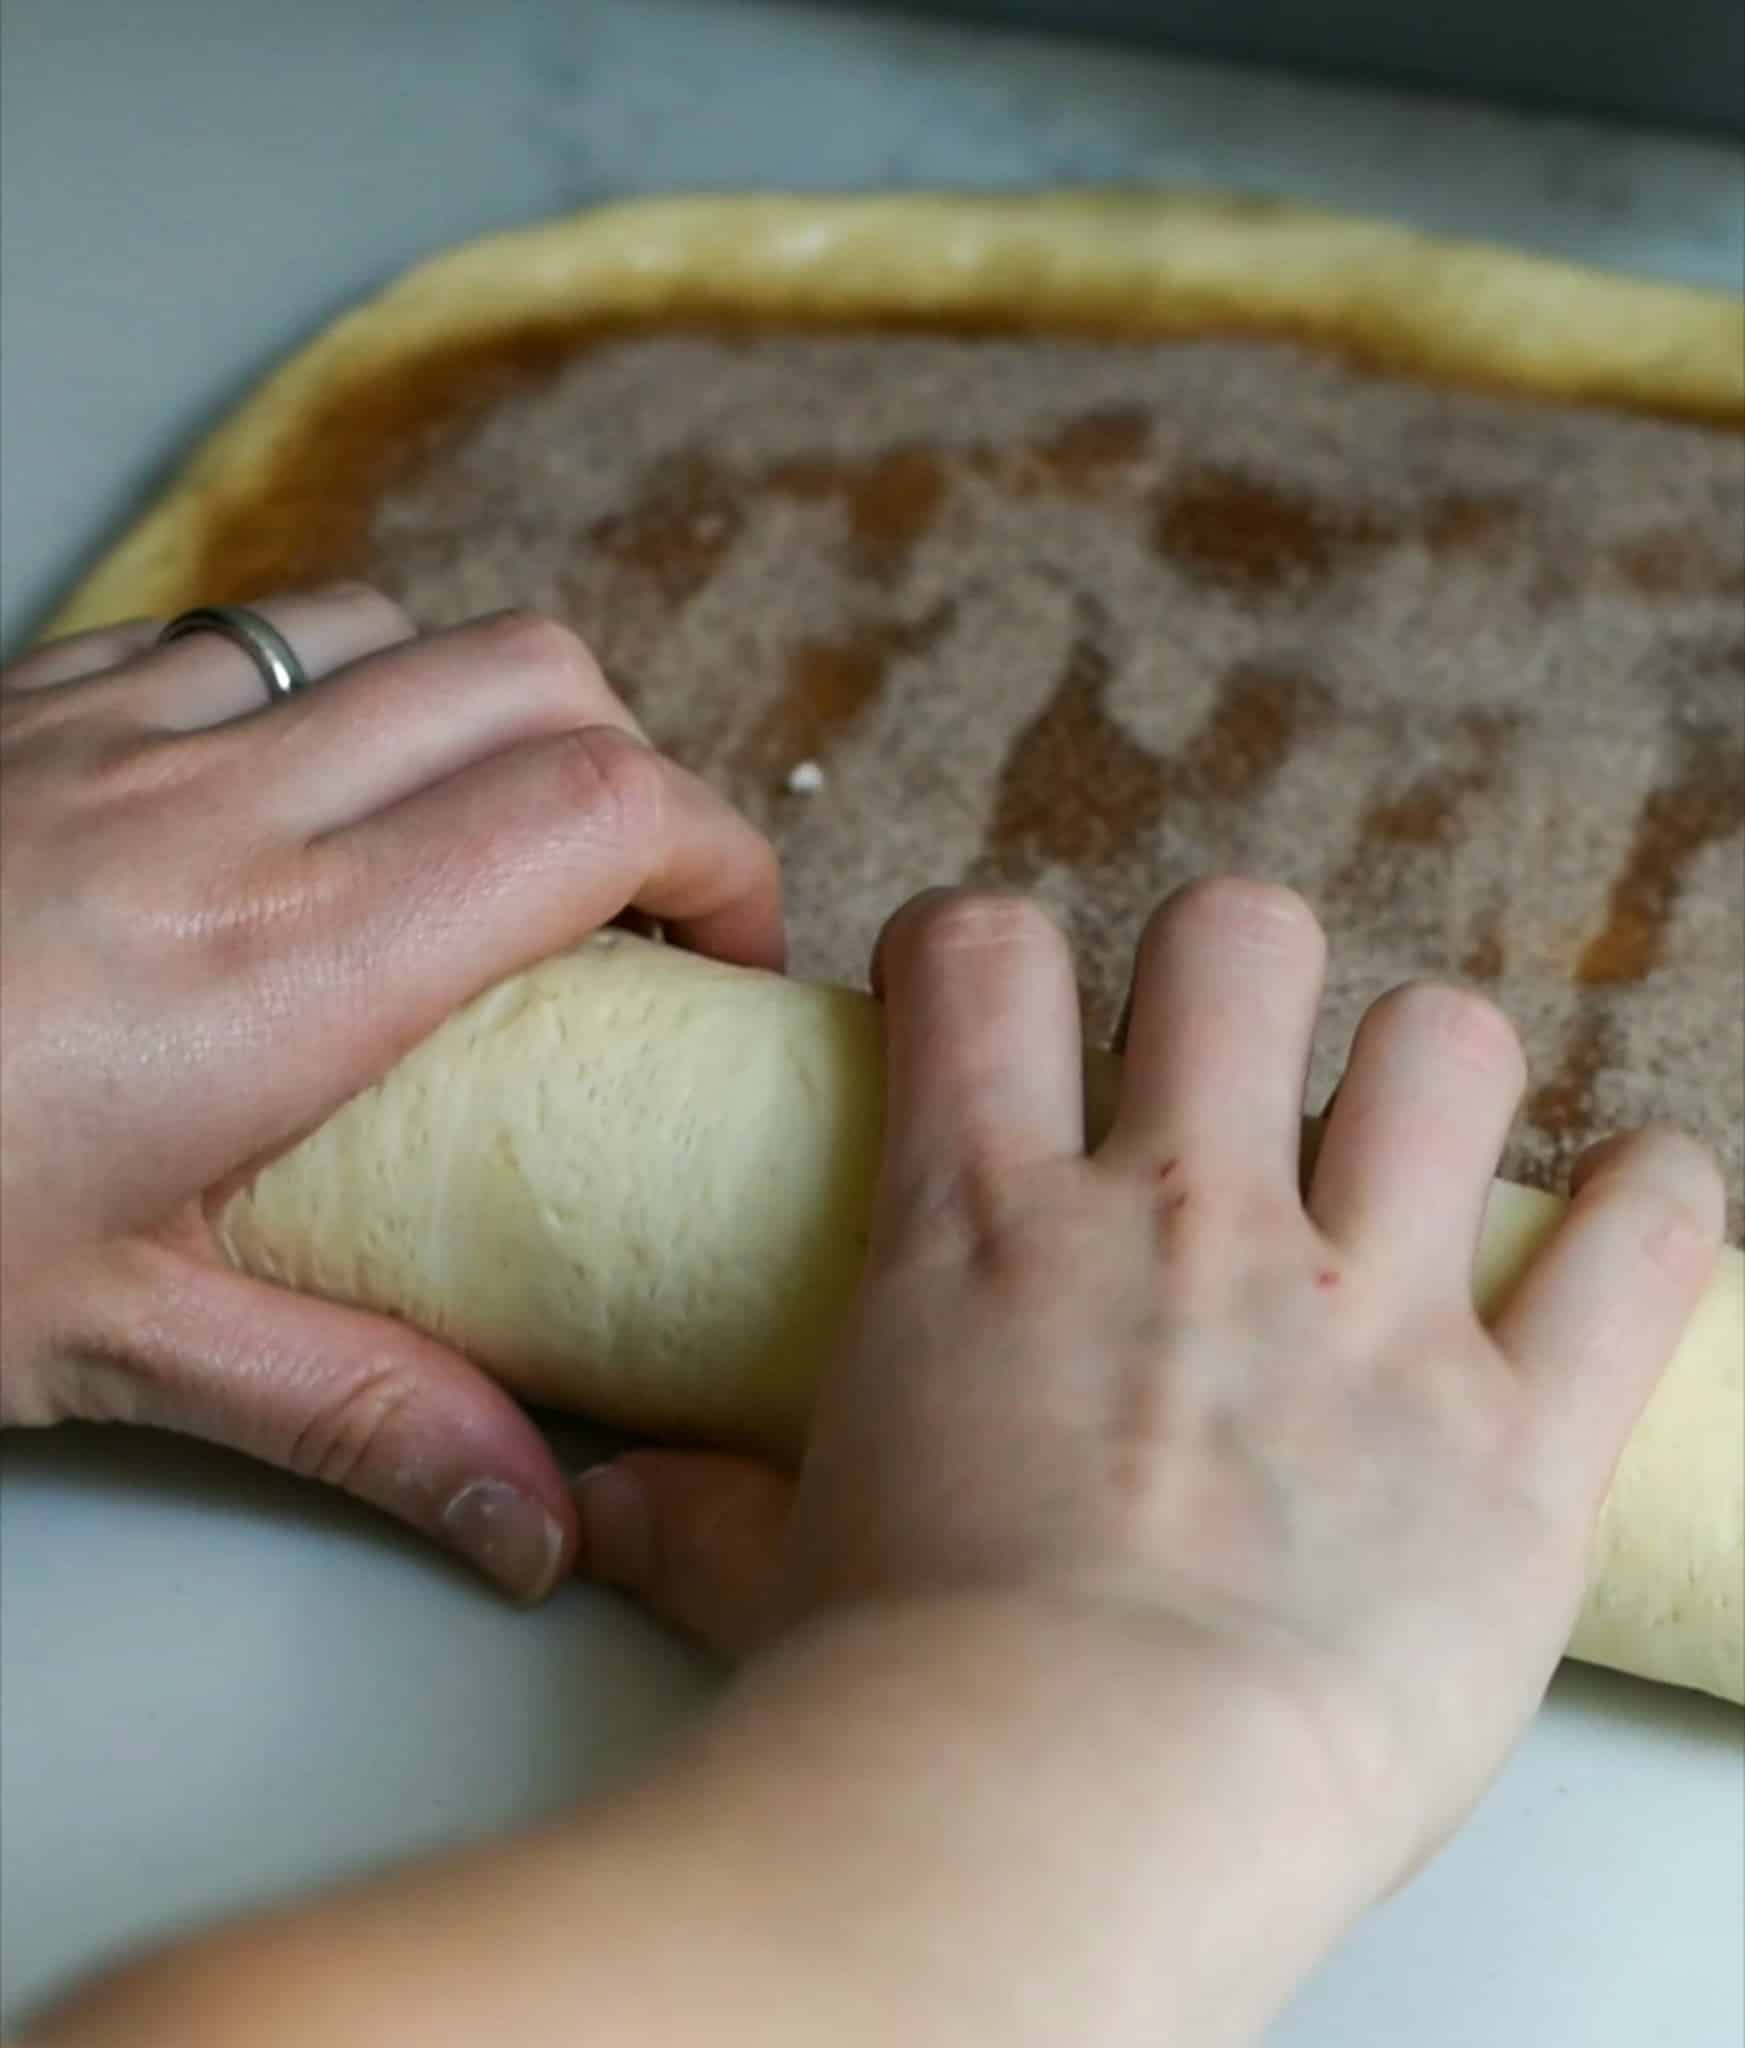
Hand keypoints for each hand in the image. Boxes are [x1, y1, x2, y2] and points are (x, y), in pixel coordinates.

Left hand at [0, 587, 781, 1600]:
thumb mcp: (109, 1342)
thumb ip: (356, 1406)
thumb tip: (534, 1517)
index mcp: (282, 971)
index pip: (597, 816)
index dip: (721, 856)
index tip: (726, 956)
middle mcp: (225, 808)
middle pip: (540, 677)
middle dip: (634, 768)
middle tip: (623, 907)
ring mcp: (119, 722)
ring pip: (400, 627)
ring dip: (483, 717)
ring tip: (469, 846)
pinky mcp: (36, 691)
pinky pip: (249, 631)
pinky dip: (333, 693)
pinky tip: (290, 803)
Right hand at [577, 880, 1720, 1882]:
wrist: (1048, 1825)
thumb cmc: (896, 1712)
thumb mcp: (768, 1576)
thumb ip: (692, 1515)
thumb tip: (600, 1509)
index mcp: (989, 1226)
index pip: (983, 953)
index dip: (991, 948)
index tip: (1008, 999)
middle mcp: (1182, 1219)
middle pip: (1236, 938)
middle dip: (1232, 974)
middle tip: (1231, 1069)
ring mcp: (1360, 1313)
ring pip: (1445, 1046)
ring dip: (1432, 1075)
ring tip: (1413, 1147)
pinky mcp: (1511, 1437)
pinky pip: (1642, 1246)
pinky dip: (1656, 1208)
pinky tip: (1639, 1200)